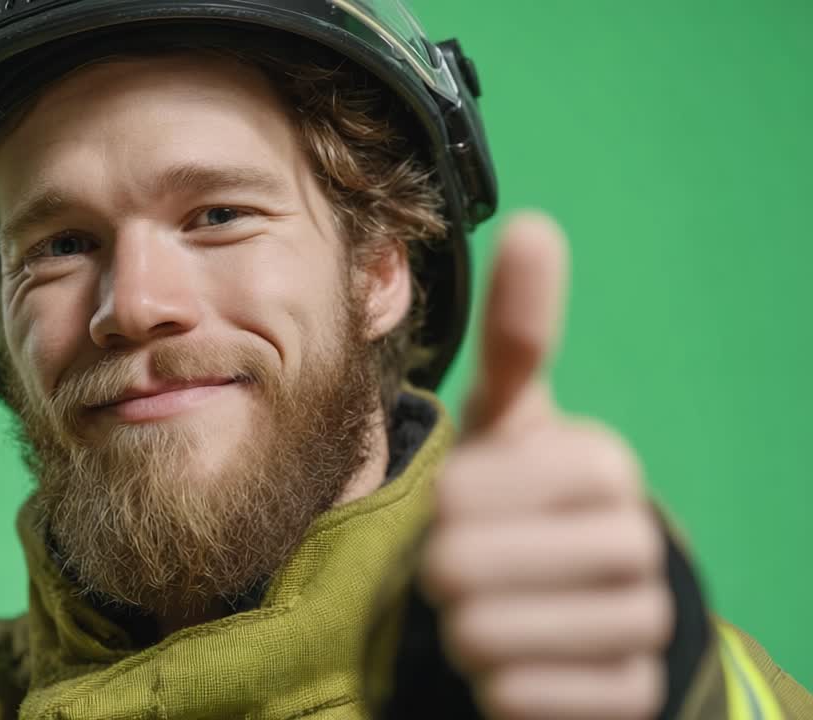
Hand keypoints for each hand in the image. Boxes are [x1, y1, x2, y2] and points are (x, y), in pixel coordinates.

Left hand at [420, 213, 672, 718]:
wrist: (561, 599)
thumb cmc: (517, 499)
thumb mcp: (508, 419)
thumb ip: (519, 334)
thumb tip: (535, 224)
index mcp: (601, 461)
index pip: (463, 493)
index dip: (441, 506)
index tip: (465, 505)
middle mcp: (636, 540)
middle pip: (460, 569)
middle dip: (440, 571)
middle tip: (468, 566)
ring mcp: (640, 623)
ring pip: (483, 639)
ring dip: (461, 628)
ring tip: (491, 609)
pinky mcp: (630, 695)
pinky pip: (517, 698)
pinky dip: (494, 686)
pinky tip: (518, 662)